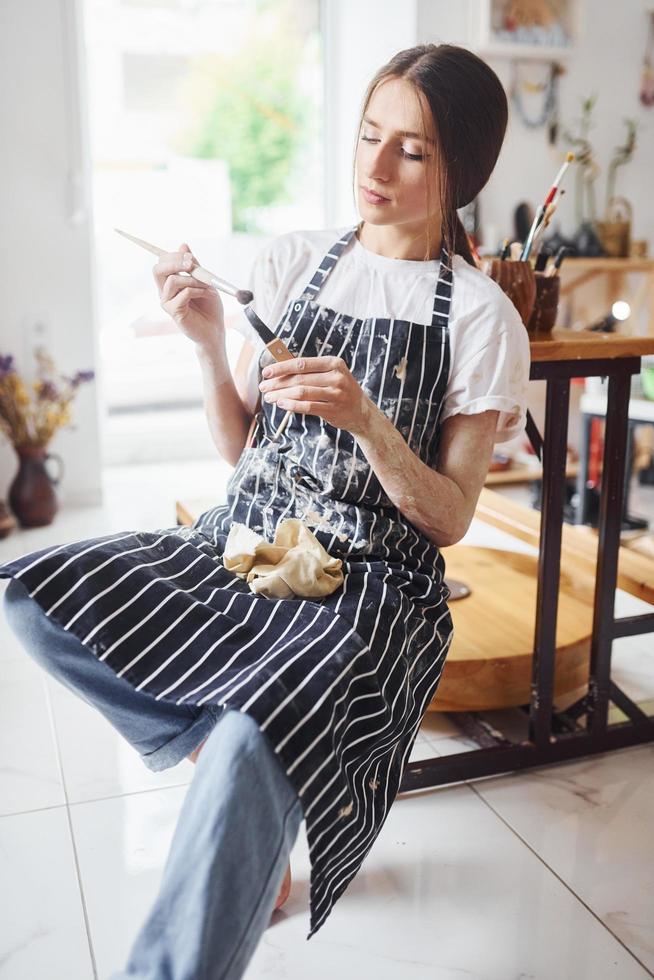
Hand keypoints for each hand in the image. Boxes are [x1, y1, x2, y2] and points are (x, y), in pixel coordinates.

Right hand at [152, 243, 224, 349]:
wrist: (215, 330)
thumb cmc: (209, 307)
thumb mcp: (204, 281)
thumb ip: (194, 266)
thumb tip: (183, 245)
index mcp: (170, 283)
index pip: (161, 263)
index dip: (172, 255)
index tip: (189, 256)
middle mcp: (165, 292)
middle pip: (158, 269)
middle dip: (175, 262)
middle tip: (193, 264)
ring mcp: (168, 303)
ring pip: (172, 280)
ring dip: (193, 279)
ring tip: (207, 286)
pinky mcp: (174, 312)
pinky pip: (184, 293)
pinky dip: (198, 291)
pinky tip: (208, 295)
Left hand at [258, 355, 375, 435]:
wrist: (361, 411)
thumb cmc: (340, 390)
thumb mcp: (330, 375)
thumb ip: (308, 372)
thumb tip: (280, 370)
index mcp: (333, 363)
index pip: (301, 363)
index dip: (281, 367)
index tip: (266, 372)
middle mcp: (336, 377)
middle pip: (299, 379)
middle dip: (277, 383)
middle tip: (264, 387)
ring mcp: (336, 394)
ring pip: (301, 393)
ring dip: (281, 395)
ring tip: (269, 397)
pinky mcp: (333, 409)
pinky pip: (307, 407)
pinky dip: (291, 405)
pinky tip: (281, 404)